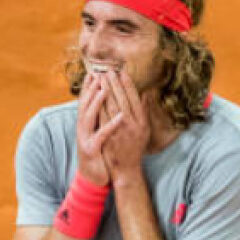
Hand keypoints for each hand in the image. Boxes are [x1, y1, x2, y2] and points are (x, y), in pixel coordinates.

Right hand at [76, 72, 123, 185]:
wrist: (92, 178)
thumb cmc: (98, 154)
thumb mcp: (98, 133)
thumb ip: (100, 119)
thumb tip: (106, 103)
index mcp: (84, 124)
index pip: (85, 102)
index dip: (88, 87)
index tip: (94, 72)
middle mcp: (82, 129)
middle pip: (84, 105)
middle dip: (91, 89)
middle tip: (98, 73)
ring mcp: (85, 139)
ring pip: (89, 117)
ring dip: (97, 102)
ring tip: (104, 89)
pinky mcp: (91, 149)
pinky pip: (101, 135)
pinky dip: (111, 126)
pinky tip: (120, 117)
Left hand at [100, 70, 152, 184]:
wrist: (127, 168)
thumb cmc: (136, 146)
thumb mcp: (145, 129)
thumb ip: (145, 110)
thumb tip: (146, 92)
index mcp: (141, 121)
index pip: (134, 98)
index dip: (128, 84)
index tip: (122, 72)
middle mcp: (132, 124)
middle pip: (122, 100)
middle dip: (115, 84)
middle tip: (108, 70)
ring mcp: (120, 131)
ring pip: (111, 107)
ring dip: (105, 91)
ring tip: (100, 78)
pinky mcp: (109, 136)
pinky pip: (102, 119)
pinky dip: (98, 106)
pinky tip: (93, 96)